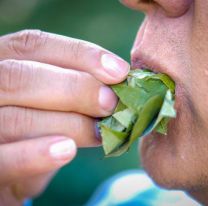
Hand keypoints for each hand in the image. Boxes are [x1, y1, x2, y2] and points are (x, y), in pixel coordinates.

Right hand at [0, 30, 129, 204]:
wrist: (9, 165)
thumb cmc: (35, 129)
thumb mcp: (50, 103)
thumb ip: (71, 90)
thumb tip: (116, 84)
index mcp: (2, 64)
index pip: (35, 46)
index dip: (81, 55)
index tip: (119, 71)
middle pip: (21, 77)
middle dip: (76, 88)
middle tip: (111, 103)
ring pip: (16, 118)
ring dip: (68, 123)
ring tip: (100, 132)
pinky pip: (3, 160)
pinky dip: (36, 155)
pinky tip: (67, 151)